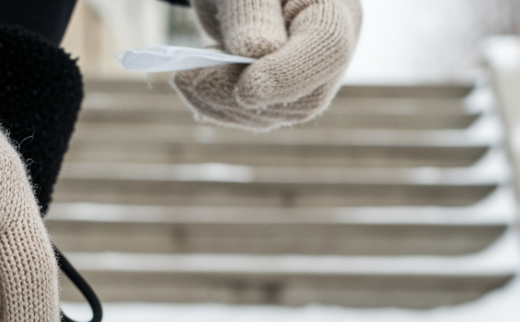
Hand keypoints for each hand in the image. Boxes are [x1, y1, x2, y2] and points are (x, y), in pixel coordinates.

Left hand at [174, 0, 361, 130]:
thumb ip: (251, 14)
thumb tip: (254, 54)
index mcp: (333, 9)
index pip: (328, 49)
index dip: (289, 75)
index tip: (246, 90)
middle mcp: (327, 50)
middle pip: (305, 95)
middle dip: (243, 96)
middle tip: (190, 79)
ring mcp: (308, 77)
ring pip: (278, 113)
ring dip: (224, 104)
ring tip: (185, 78)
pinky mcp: (281, 93)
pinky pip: (257, 113)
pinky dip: (219, 105)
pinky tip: (192, 85)